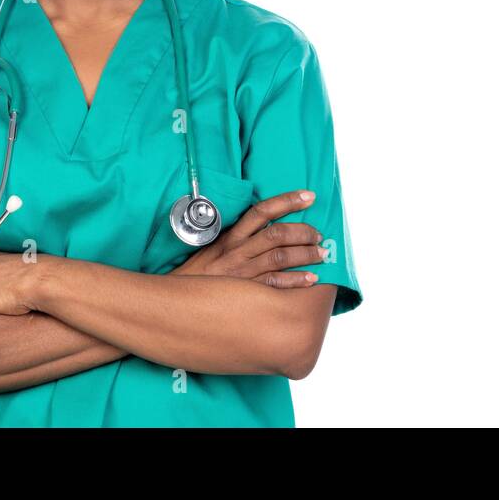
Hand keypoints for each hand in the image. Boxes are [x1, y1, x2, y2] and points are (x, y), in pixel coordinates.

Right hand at [170, 189, 325, 287]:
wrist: (176, 303)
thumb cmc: (198, 276)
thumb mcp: (214, 250)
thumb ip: (239, 239)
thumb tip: (268, 228)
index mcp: (231, 236)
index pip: (261, 210)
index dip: (287, 201)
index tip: (309, 196)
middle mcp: (238, 251)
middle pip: (277, 233)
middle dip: (304, 231)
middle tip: (319, 234)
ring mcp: (242, 272)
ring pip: (280, 256)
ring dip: (306, 254)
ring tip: (322, 253)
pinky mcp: (245, 293)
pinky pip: (275, 284)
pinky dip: (296, 281)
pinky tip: (312, 279)